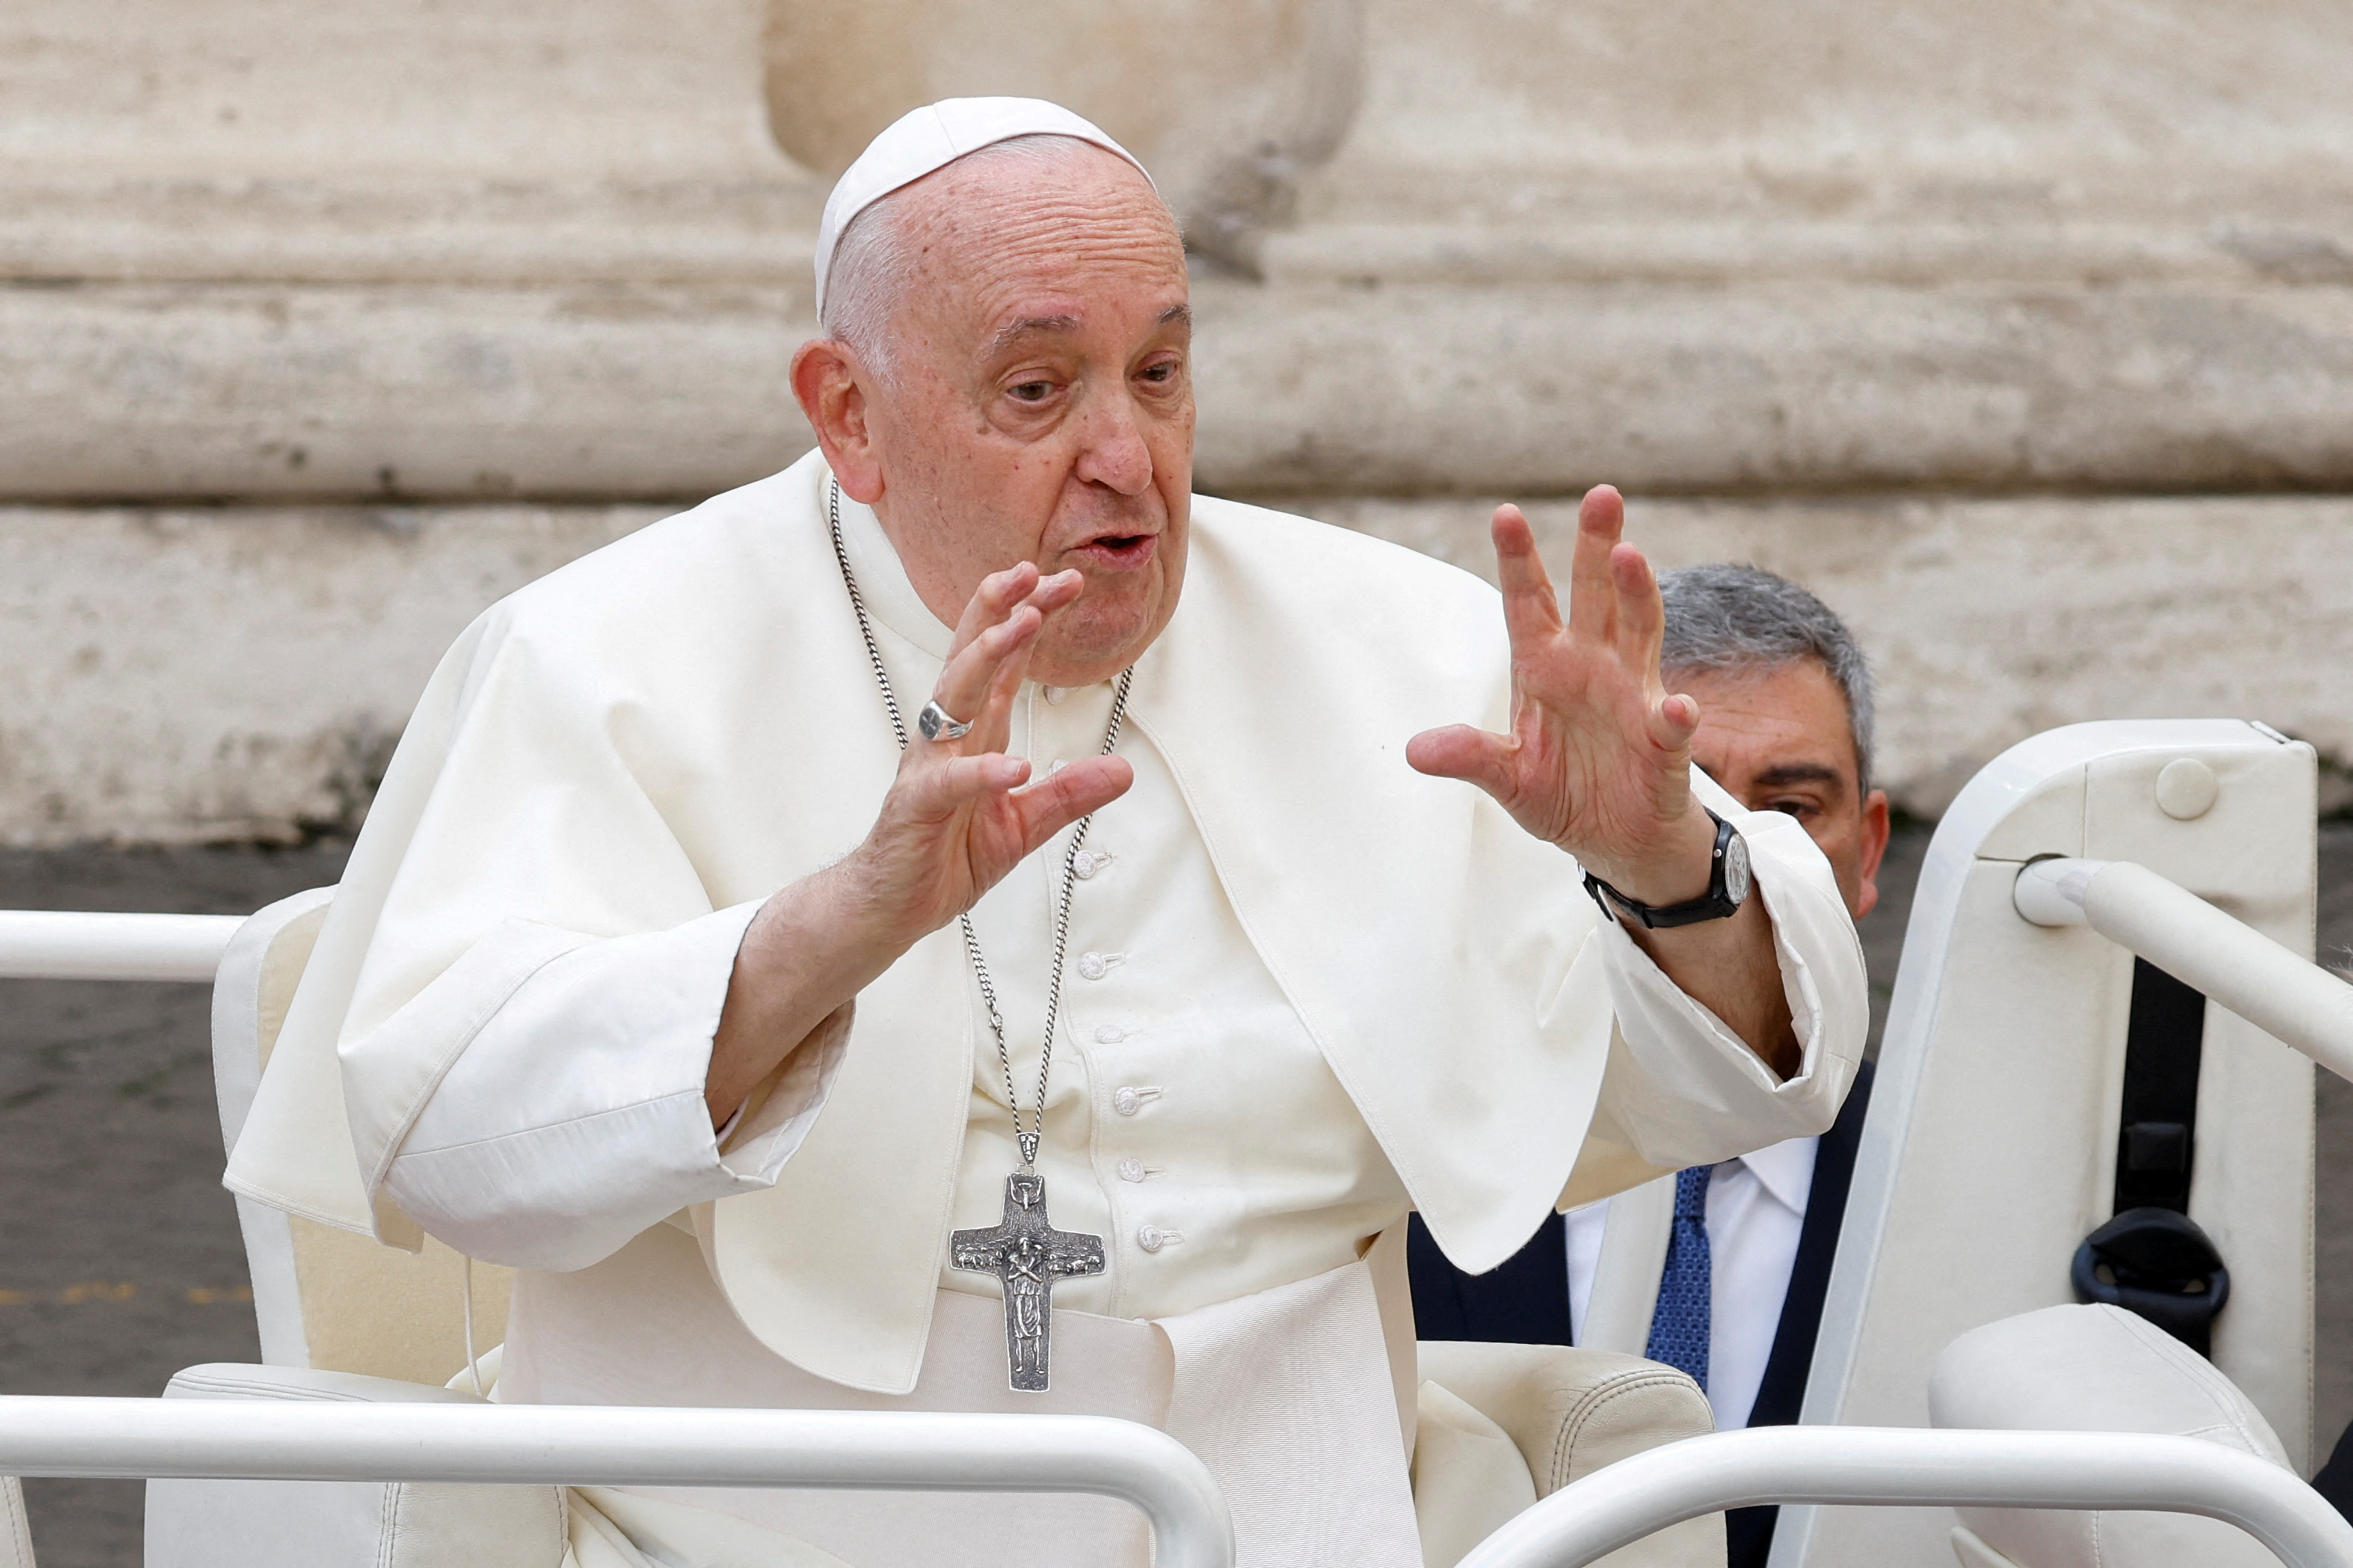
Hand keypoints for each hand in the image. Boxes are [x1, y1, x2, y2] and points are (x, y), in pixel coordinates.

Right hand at [845, 561, 1136, 945]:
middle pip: (974, 658)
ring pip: (955, 697)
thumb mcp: (1024, 824)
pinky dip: (981, 773)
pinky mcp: (915, 808)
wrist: (891, 906)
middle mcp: (950, 738)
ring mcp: (929, 768)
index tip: (1066, 581)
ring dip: (988, 657)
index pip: (1006, 663)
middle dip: (1002, 610)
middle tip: (1034, 570)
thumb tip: (1124, 769)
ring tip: (1023, 625)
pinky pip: (948, 783)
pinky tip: (1014, 766)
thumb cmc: (945, 856)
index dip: (1031, 617)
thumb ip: (1069, 794)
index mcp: (977, 734)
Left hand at [1406, 486, 1714, 903]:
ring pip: (1638, 633)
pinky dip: (1675, 717)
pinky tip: (1677, 708)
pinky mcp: (1663, 744)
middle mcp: (1592, 668)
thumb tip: (1415, 750)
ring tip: (1629, 557)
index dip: (1518, 560)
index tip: (1504, 513)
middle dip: (1596, 547)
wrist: (1615, 839)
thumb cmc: (1563, 793)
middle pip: (1595, 596)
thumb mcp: (1507, 778)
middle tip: (1600, 495)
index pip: (1529, 603)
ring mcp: (1633, 698)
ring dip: (1636, 596)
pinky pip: (1670, 725)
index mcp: (1545, 668)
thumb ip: (1471, 758)